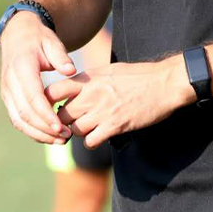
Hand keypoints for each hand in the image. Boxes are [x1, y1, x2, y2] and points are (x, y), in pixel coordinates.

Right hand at [0, 11, 76, 144]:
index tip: (60, 127)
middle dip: (45, 129)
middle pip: (25, 113)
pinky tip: (49, 136)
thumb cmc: (38, 39)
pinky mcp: (8, 98)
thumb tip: (70, 70)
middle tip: (66, 137)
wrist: (17, 36)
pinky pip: (18, 119)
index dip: (46, 114)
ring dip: (38, 134)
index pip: (33, 97)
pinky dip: (32, 130)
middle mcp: (10, 82)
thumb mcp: (51, 41)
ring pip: (19, 120)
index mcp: (21, 68)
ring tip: (60, 140)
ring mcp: (7, 92)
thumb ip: (61, 56)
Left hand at [45, 57, 195, 148]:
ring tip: (89, 128)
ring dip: (79, 132)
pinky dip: (92, 141)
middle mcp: (91, 94)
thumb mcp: (110, 70)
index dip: (48, 102)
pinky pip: (90, 141)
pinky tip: (99, 136)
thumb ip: (91, 80)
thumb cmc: (140, 76)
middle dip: (64, 121)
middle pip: (61, 114)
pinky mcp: (114, 125)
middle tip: (73, 122)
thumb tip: (76, 87)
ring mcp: (102, 110)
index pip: (54, 91)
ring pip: (74, 130)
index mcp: (89, 78)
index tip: (52, 107)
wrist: (165, 83)